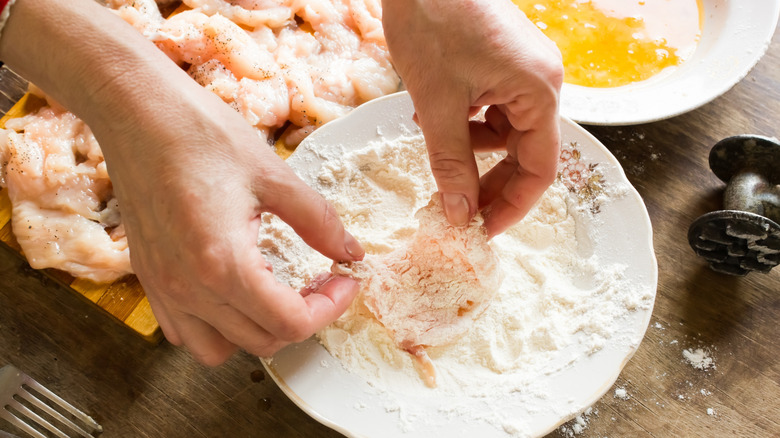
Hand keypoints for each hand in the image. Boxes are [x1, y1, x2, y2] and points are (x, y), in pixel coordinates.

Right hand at [0, 0, 363, 364]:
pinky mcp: (149, 279)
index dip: (330, 307)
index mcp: (223, 263)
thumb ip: (319, 222)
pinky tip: (236, 291)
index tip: (344, 280)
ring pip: (220, 349)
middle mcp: (188, 288)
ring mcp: (163, 288)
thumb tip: (350, 253)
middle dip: (303, 317)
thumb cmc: (201, 134)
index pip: (290, 323)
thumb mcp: (275, 175)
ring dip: (258, 330)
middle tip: (320, 281)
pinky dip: (217, 326)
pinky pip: (185, 331)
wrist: (137, 113)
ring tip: (278, 292)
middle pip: (262, 341)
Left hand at [382, 0, 562, 236]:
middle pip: (524, 151)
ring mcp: (523, 69)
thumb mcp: (438, 104)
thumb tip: (460, 214)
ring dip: (469, 146)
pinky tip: (434, 110)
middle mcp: (541, 81)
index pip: (540, 168)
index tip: (483, 230)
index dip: (513, 205)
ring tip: (432, 134)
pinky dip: (465, 119)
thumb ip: (451, 164)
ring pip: (503, 131)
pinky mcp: (502, 61)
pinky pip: (491, 107)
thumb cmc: (432, 21)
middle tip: (455, 206)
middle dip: (488, 181)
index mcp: (539, 91)